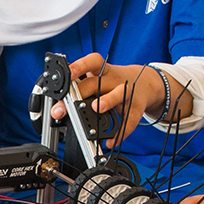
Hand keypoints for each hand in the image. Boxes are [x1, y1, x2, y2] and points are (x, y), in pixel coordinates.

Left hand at [50, 53, 178, 148]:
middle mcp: (114, 79)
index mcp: (103, 71)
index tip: (67, 71)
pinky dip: (120, 133)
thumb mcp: (100, 78)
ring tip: (97, 108)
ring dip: (107, 100)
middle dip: (77, 95)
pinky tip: (111, 141)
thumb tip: (57, 100)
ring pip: (118, 94)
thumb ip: (81, 85)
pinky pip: (129, 121)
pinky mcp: (136, 108)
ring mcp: (127, 93)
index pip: (91, 62)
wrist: (146, 84)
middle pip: (96, 84)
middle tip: (62, 109)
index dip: (79, 66)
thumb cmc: (114, 82)